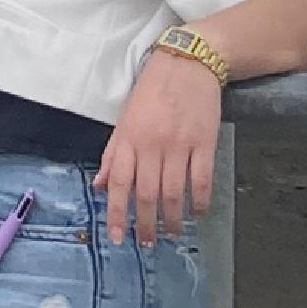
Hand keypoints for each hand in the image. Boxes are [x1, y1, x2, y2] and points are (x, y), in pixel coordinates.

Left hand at [96, 50, 221, 244]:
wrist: (188, 64)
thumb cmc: (152, 91)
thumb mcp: (124, 119)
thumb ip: (113, 155)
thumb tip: (101, 185)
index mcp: (129, 139)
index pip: (119, 184)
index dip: (117, 214)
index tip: (118, 237)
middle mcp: (152, 145)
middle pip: (146, 194)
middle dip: (145, 224)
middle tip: (147, 243)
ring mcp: (180, 145)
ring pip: (173, 192)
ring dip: (172, 218)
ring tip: (172, 233)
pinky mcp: (205, 143)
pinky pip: (202, 180)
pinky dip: (200, 201)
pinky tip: (197, 214)